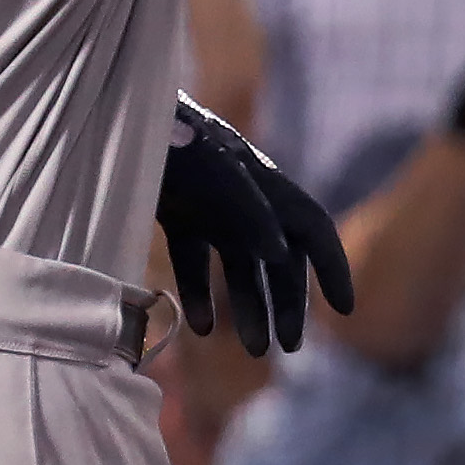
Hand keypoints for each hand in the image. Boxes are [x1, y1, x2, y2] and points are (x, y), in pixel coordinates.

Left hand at [160, 98, 353, 349]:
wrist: (120, 115)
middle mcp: (246, 202)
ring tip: (251, 349)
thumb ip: (251, 212)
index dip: (333, 270)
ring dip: (249, 308)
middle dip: (289, 304)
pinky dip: (198, 294)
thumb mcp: (217, 172)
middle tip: (288, 348)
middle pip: (280, 261)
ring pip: (240, 268)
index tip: (344, 312)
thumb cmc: (175, 136)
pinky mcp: (177, 216)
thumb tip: (279, 254)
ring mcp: (211, 210)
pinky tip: (197, 328)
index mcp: (268, 187)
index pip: (314, 232)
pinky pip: (194, 262)